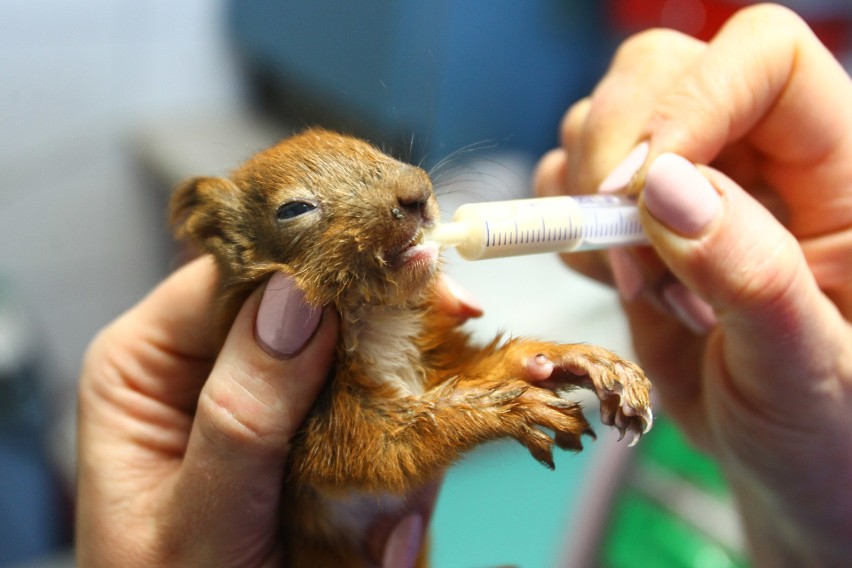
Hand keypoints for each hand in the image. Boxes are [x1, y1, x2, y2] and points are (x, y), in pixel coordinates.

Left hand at [75, 256, 480, 566]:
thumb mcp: (199, 517)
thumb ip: (243, 411)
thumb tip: (298, 298)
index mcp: (147, 362)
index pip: (234, 272)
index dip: (314, 261)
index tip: (395, 260)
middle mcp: (208, 363)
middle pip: (305, 302)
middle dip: (377, 328)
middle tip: (453, 324)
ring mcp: (267, 395)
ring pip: (352, 352)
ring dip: (399, 398)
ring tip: (410, 479)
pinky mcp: (312, 429)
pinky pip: (370, 404)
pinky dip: (402, 441)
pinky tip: (396, 515)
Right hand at [535, 5, 851, 564]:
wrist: (790, 467)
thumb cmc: (831, 432)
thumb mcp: (809, 370)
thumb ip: (750, 275)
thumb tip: (664, 186)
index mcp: (844, 173)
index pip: (765, 61)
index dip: (693, 102)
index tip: (638, 190)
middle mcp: (764, 160)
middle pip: (664, 68)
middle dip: (614, 149)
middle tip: (617, 248)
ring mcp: (695, 189)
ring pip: (604, 118)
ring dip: (587, 202)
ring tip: (639, 289)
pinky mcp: (640, 225)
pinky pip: (570, 182)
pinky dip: (565, 229)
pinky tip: (614, 284)